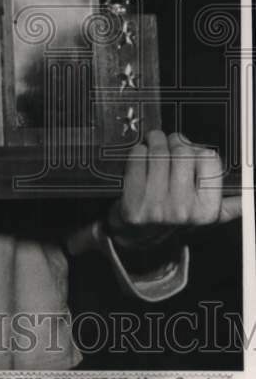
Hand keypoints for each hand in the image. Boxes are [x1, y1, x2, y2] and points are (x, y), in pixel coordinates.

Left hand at [107, 130, 223, 250]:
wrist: (141, 237)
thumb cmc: (176, 219)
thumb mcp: (208, 215)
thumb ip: (232, 203)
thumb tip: (250, 197)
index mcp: (207, 209)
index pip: (209, 159)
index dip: (199, 150)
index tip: (192, 151)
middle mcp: (183, 209)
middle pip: (183, 152)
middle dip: (175, 141)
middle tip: (171, 143)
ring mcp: (156, 206)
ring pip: (159, 152)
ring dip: (156, 141)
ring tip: (156, 142)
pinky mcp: (133, 201)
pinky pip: (137, 158)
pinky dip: (139, 151)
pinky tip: (142, 157)